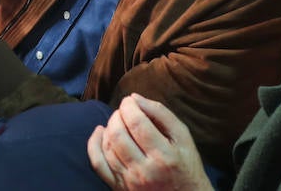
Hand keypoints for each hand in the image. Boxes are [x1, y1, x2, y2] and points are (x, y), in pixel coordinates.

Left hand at [87, 94, 210, 190]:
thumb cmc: (186, 165)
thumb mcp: (183, 137)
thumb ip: (161, 114)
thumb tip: (135, 98)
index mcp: (164, 156)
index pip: (137, 123)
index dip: (129, 106)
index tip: (130, 100)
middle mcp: (144, 171)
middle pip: (118, 134)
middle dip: (117, 115)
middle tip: (124, 110)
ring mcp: (129, 181)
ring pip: (108, 147)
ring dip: (109, 126)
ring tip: (118, 120)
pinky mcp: (119, 187)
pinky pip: (98, 164)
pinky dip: (94, 145)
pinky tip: (100, 132)